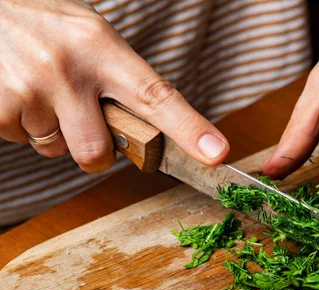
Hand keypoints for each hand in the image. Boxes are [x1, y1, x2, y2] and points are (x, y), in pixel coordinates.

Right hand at [0, 0, 228, 172]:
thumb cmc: (48, 26)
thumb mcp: (92, 37)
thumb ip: (121, 81)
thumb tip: (150, 131)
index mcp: (103, 46)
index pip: (156, 95)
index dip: (189, 129)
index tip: (216, 154)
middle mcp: (69, 68)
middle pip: (98, 152)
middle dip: (95, 151)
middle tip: (83, 120)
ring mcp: (32, 88)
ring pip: (58, 150)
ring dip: (54, 131)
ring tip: (41, 90)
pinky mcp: (1, 106)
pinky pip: (24, 142)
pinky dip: (23, 126)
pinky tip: (19, 92)